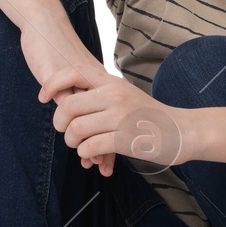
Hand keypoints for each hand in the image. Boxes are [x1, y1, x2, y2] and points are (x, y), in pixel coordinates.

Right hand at [20, 21, 117, 173]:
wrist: (44, 24)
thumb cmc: (55, 48)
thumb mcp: (71, 74)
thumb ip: (80, 92)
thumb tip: (85, 114)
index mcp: (101, 83)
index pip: (113, 116)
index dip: (113, 136)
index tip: (113, 159)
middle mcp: (95, 83)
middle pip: (106, 119)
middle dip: (105, 144)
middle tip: (101, 165)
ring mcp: (80, 82)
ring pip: (90, 117)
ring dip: (89, 140)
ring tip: (87, 160)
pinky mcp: (63, 79)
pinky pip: (69, 106)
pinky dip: (72, 126)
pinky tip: (69, 140)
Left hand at [36, 62, 192, 175]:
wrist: (181, 131)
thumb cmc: (150, 116)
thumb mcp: (125, 95)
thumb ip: (100, 95)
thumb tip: (68, 102)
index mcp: (112, 82)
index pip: (74, 71)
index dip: (52, 83)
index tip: (43, 97)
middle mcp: (115, 95)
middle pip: (67, 106)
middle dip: (60, 124)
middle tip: (68, 132)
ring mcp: (120, 116)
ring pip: (75, 128)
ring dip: (72, 142)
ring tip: (81, 146)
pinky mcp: (124, 138)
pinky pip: (90, 146)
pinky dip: (86, 153)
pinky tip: (93, 155)